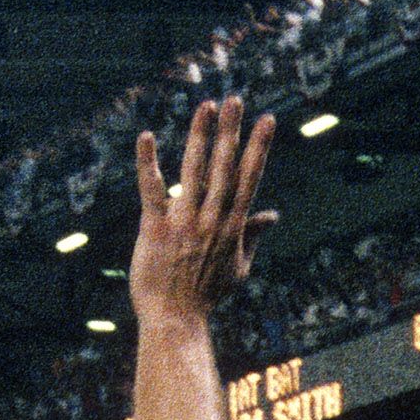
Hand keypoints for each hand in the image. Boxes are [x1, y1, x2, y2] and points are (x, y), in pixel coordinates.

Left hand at [131, 97, 277, 333]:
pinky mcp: (155, 227)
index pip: (249, 178)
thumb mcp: (238, 268)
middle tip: (235, 99)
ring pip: (193, 171)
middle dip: (231, 132)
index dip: (258, 148)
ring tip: (206, 107)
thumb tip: (273, 216)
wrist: (176, 320)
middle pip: (224, 167)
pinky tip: (146, 136)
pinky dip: (148, 163)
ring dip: (200, 136)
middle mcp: (211, 219)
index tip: (267, 120)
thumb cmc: (207, 295)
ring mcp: (184, 222)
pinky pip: (151, 189)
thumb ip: (253, 236)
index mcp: (232, 226)